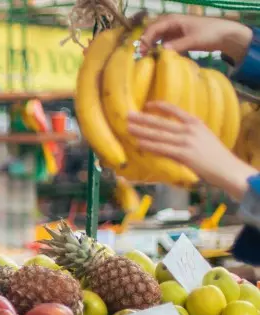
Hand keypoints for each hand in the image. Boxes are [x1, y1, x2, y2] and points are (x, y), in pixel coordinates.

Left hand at [127, 102, 255, 199]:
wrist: (227, 168)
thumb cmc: (215, 155)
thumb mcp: (203, 137)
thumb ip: (188, 133)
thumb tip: (170, 133)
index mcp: (195, 122)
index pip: (174, 109)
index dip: (159, 106)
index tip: (146, 105)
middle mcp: (190, 129)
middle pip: (161, 122)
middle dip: (143, 119)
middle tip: (127, 115)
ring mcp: (186, 142)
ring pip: (159, 135)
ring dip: (142, 131)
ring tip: (128, 128)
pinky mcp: (184, 155)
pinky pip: (163, 149)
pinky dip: (150, 146)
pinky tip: (139, 144)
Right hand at [139, 14, 253, 63]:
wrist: (225, 35)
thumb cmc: (210, 33)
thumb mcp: (194, 40)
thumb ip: (178, 45)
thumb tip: (162, 51)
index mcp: (173, 20)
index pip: (153, 28)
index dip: (146, 39)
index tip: (142, 51)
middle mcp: (170, 23)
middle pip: (152, 30)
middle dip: (145, 41)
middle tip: (141, 55)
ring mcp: (173, 30)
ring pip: (156, 36)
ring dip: (150, 44)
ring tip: (146, 56)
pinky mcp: (176, 37)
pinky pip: (162, 41)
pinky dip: (157, 47)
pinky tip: (156, 55)